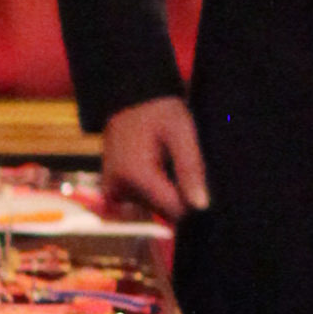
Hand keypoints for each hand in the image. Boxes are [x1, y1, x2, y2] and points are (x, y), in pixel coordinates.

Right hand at [98, 96, 208, 221]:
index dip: (192, 200)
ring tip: (165, 161)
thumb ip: (191, 168)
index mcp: (135, 175)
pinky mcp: (112, 192)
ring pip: (155, 209)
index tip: (196, 178)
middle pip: (166, 213)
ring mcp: (112, 192)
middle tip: (178, 163)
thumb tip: (200, 206)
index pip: (176, 212)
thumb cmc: (160, 112)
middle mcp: (118, 188)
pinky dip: (154, 193)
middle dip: (179, 194)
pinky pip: (142, 205)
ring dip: (167, 192)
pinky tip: (156, 170)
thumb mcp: (181, 132)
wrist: (129, 101)